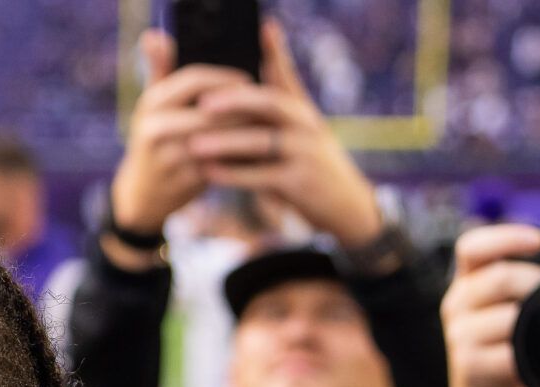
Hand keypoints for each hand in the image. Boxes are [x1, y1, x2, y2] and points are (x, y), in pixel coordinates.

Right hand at [107, 31, 251, 245]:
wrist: (143, 194)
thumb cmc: (156, 139)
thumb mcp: (152, 105)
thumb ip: (159, 69)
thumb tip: (154, 36)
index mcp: (151, 103)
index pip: (196, 79)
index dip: (226, 77)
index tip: (249, 79)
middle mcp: (156, 128)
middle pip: (212, 108)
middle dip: (242, 105)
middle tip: (266, 102)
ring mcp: (169, 156)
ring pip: (220, 137)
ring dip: (246, 129)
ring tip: (265, 122)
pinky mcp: (184, 180)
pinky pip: (221, 162)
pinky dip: (241, 155)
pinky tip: (256, 149)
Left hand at [187, 21, 382, 248]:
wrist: (344, 205)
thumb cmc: (308, 166)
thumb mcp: (295, 135)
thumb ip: (268, 116)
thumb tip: (230, 95)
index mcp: (301, 110)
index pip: (285, 75)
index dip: (275, 51)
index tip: (262, 28)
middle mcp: (306, 125)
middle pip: (271, 103)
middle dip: (236, 101)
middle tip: (203, 103)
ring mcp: (305, 153)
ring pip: (261, 143)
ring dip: (226, 143)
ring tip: (195, 144)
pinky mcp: (300, 183)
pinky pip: (262, 177)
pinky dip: (234, 175)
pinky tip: (209, 174)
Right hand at [443, 224, 539, 386]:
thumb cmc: (505, 350)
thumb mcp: (509, 309)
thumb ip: (526, 285)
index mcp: (467, 283)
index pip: (472, 247)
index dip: (505, 238)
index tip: (538, 241)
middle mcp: (457, 304)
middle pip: (497, 277)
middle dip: (535, 284)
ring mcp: (460, 335)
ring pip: (506, 314)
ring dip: (534, 322)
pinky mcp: (468, 364)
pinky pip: (509, 351)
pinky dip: (529, 355)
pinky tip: (534, 359)